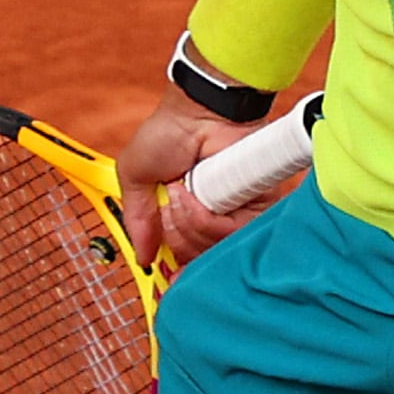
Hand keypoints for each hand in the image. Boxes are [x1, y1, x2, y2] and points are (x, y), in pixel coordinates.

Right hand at [116, 87, 268, 265]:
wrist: (197, 111)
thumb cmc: (168, 134)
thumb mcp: (137, 177)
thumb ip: (137, 220)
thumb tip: (143, 259)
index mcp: (186, 215)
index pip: (186, 258)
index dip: (177, 272)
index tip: (168, 282)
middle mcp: (213, 217)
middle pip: (195, 258)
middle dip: (173, 234)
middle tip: (168, 201)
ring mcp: (235, 212)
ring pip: (211, 248)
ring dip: (187, 223)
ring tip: (181, 191)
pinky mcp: (257, 204)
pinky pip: (230, 233)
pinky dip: (206, 218)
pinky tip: (195, 194)